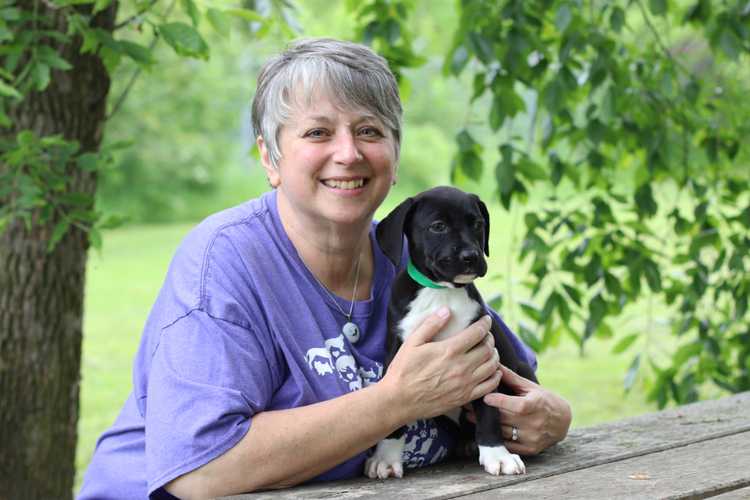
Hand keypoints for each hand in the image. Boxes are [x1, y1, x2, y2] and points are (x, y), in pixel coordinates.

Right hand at [383, 307, 500, 419]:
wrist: (399, 400)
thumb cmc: (403, 370)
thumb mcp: (412, 342)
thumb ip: (431, 325)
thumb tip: (446, 310)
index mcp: (449, 350)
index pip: (477, 333)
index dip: (485, 324)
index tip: (486, 320)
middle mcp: (461, 366)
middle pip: (488, 349)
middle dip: (490, 339)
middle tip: (486, 335)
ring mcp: (464, 384)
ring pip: (492, 366)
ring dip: (494, 356)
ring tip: (489, 351)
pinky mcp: (464, 397)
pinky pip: (489, 386)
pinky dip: (495, 376)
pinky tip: (492, 371)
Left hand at [464, 363, 570, 455]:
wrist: (562, 422)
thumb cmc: (542, 399)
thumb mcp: (529, 386)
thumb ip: (510, 377)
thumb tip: (494, 363)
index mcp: (538, 404)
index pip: (519, 406)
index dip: (502, 402)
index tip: (485, 397)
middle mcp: (536, 423)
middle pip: (506, 419)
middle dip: (485, 412)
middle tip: (468, 404)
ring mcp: (533, 438)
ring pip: (503, 432)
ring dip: (485, 425)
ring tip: (470, 415)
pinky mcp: (530, 450)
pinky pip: (507, 445)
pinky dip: (494, 437)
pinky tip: (482, 429)